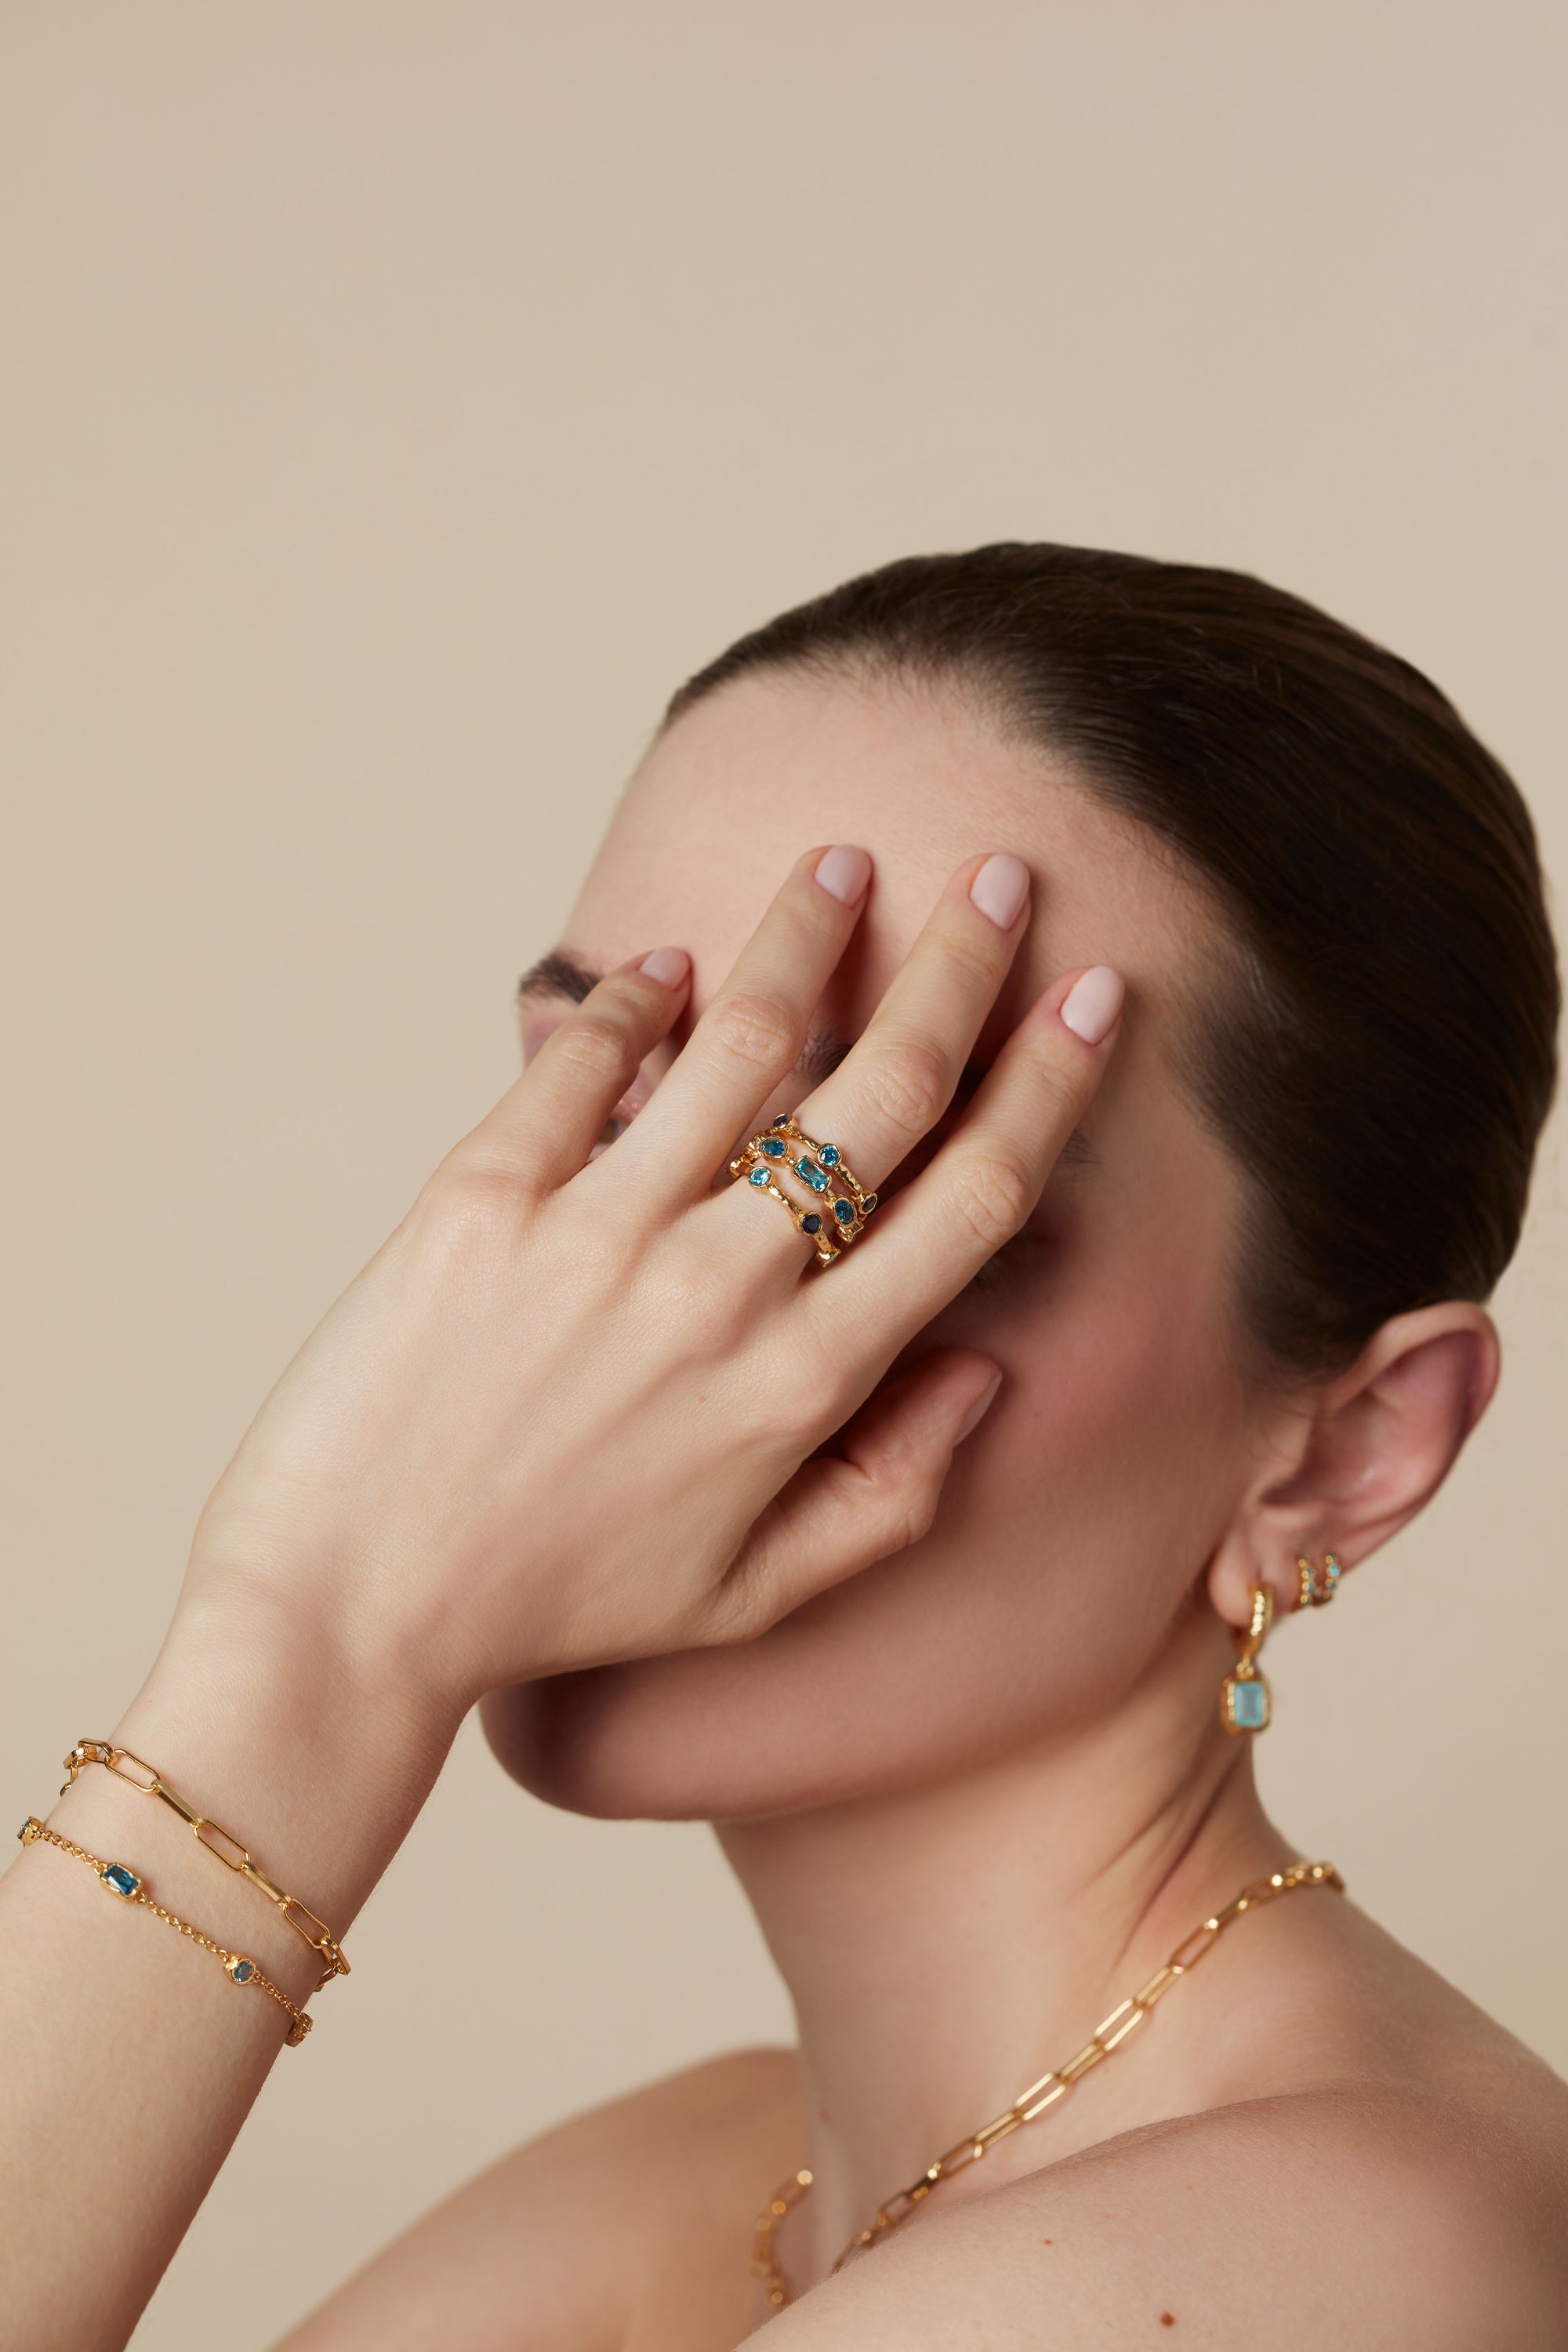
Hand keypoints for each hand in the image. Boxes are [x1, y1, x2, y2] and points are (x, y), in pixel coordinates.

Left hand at [183, 846, 1122, 1719]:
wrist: (352, 1604)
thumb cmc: (562, 1601)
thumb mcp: (754, 1594)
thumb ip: (893, 1494)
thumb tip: (982, 1370)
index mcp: (805, 1383)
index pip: (970, 1197)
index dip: (1049, 1084)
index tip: (1093, 996)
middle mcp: (720, 1289)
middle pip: (882, 1090)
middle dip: (959, 968)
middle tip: (996, 877)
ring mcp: (599, 1233)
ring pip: (741, 1042)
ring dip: (803, 936)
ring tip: (837, 863)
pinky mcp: (483, 1198)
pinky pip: (582, 1061)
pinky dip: (635, 996)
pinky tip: (667, 962)